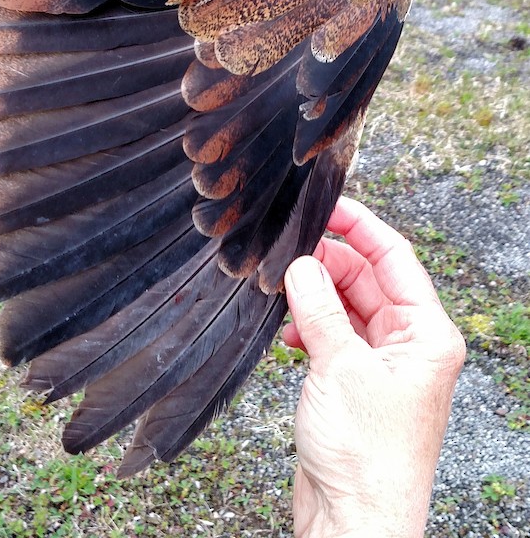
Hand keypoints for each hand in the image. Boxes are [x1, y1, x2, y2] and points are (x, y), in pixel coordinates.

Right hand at [283, 197, 465, 537]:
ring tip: (282, 288)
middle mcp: (410, 345)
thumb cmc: (367, 457)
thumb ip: (318, 308)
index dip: (360, 226)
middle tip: (288, 249)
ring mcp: (382, 365)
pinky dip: (309, 326)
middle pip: (368, 278)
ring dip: (314, 295)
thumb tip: (300, 264)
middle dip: (329, 262)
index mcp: (429, 334)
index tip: (327, 205)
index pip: (396, 258)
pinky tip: (288, 330)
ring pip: (346, 305)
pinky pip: (332, 334)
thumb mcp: (340, 366)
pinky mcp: (354, 383)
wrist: (354, 524)